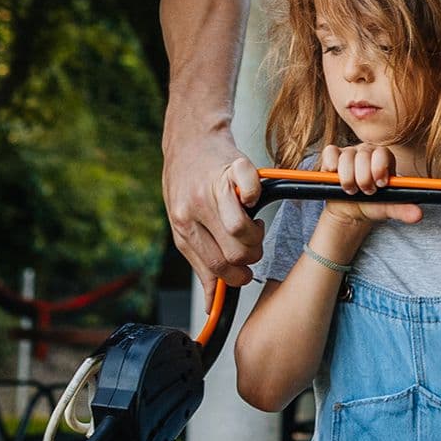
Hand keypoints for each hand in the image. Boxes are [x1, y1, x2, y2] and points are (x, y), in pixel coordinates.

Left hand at [169, 144, 263, 285]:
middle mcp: (195, 207)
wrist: (190, 138)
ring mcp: (214, 187)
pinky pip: (253, 191)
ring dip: (256, 235)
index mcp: (182, 225)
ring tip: (253, 226)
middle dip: (249, 258)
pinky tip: (252, 199)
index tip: (242, 274)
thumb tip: (212, 301)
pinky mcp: (234, 167)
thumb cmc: (186, 183)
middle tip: (249, 247)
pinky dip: (257, 198)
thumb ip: (199, 261)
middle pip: (232, 253)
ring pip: (241, 230)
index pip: (214, 267)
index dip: (235, 277)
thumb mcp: (183, 223)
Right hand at [323, 139, 420, 226]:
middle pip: (363, 155)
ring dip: (347, 179)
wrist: (352, 210)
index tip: (380, 185)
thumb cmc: (373, 204)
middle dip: (363, 179)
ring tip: (352, 190)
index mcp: (385, 158)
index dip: (379, 169)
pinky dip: (331, 165)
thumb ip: (403, 210)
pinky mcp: (333, 155)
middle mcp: (368, 150)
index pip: (382, 153)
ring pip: (346, 157)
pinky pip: (330, 152)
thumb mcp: (388, 208)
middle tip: (366, 191)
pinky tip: (335, 178)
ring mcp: (350, 151)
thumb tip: (418, 215)